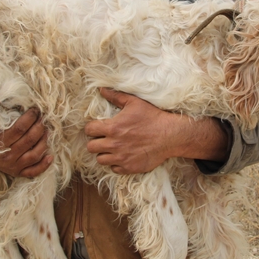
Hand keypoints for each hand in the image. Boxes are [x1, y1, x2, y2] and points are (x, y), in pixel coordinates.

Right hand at [0, 108, 53, 177]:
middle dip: (39, 126)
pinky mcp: (17, 173)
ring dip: (44, 141)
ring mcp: (13, 166)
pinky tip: (50, 156)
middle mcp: (8, 156)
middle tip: (43, 118)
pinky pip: (34, 171)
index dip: (30, 117)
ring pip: (35, 154)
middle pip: (30, 139)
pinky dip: (44, 165)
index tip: (35, 109)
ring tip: (47, 130)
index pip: (20, 128)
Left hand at [84, 88, 228, 173]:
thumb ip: (116, 96)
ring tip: (112, 148)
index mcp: (112, 127)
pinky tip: (123, 156)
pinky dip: (116, 163)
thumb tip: (102, 89)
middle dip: (95, 142)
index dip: (91, 128)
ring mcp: (121, 158)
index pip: (89, 130)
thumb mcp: (134, 102)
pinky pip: (114, 168)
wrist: (170, 135)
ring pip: (100, 160)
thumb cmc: (152, 117)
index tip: (97, 128)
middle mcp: (114, 144)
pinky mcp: (129, 167)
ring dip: (104, 154)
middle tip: (103, 139)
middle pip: (91, 147)